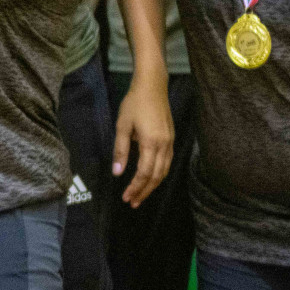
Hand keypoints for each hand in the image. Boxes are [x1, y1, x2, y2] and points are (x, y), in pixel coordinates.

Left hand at [112, 73, 173, 206]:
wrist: (152, 87)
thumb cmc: (134, 104)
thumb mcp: (122, 126)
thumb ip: (120, 150)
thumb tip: (117, 173)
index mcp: (151, 143)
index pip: (144, 173)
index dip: (135, 187)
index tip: (126, 197)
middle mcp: (164, 146)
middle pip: (156, 176)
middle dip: (144, 191)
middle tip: (132, 202)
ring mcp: (170, 143)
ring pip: (164, 172)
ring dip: (153, 186)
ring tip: (140, 195)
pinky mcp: (171, 139)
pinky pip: (167, 163)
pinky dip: (159, 175)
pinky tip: (151, 179)